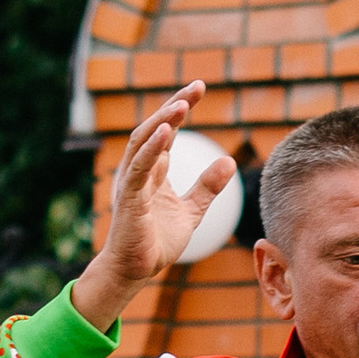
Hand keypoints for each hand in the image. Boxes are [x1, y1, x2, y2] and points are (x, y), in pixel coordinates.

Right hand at [73, 84, 232, 321]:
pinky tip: (167, 132)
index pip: (166, 131)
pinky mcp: (129, 199)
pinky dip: (152, 149)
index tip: (199, 88)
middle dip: (174, 106)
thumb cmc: (157, 241)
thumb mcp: (192, 211)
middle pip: (153, 128)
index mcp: (153, 171)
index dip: (180, 109)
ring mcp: (132, 182)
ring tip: (181, 104)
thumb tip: (229, 161)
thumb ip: (207, 187)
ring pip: (143, 142)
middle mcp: (139, 170)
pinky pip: (139, 168)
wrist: (135, 271)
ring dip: (162, 121)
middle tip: (196, 86)